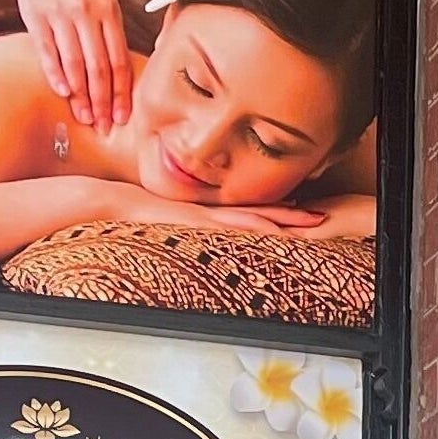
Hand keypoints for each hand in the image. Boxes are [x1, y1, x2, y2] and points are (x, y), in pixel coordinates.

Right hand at [15, 0, 129, 130]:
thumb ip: (106, 27)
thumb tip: (112, 66)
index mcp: (108, 10)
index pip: (118, 60)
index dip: (121, 92)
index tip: (123, 117)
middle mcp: (85, 14)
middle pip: (98, 68)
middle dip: (103, 102)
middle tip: (105, 128)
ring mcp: (59, 13)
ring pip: (73, 63)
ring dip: (80, 95)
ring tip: (85, 117)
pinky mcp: (35, 12)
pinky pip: (46, 50)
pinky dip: (55, 73)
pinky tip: (62, 93)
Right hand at [80, 186, 327, 235]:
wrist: (116, 201)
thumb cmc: (140, 213)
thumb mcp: (172, 223)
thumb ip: (188, 228)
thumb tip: (198, 238)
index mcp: (211, 211)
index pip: (252, 210)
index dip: (278, 211)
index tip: (302, 211)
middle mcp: (215, 210)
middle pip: (262, 211)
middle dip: (292, 214)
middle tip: (321, 216)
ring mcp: (209, 213)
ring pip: (255, 216)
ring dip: (283, 219)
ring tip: (310, 221)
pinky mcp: (199, 219)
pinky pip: (232, 224)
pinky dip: (253, 227)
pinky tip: (271, 230)